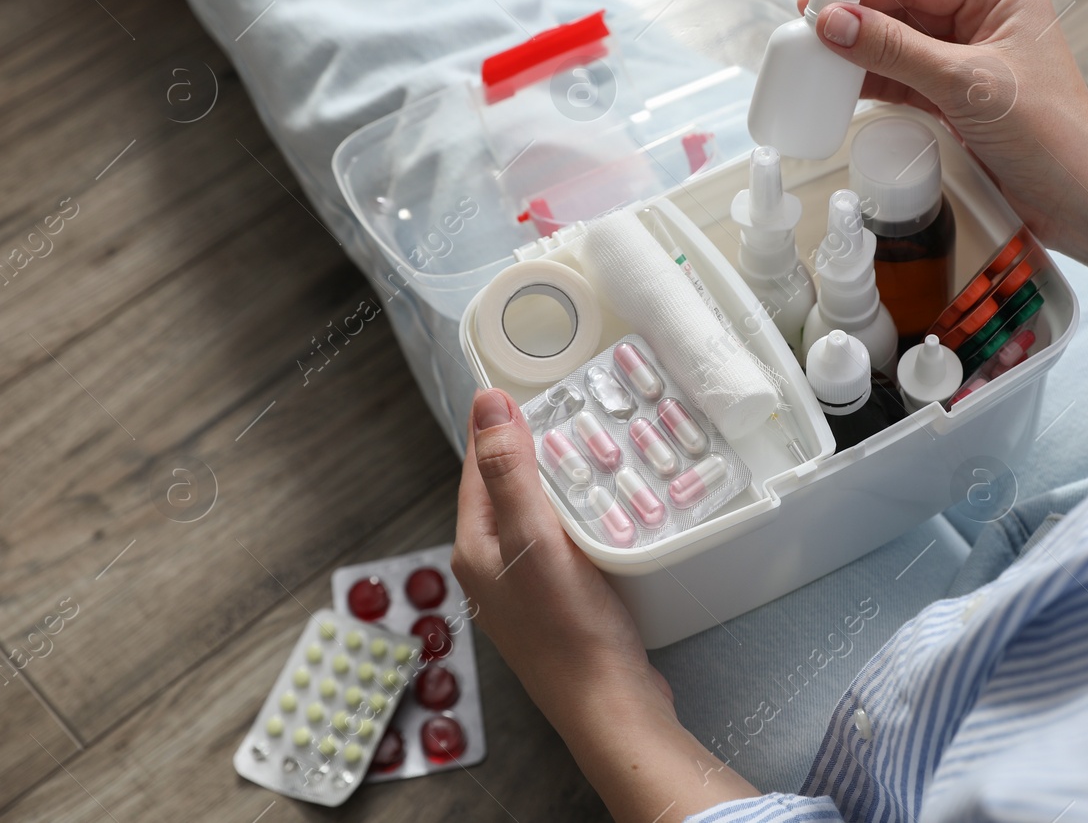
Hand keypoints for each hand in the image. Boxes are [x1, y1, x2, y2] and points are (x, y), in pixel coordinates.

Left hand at [453, 388, 758, 819]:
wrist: (608, 705)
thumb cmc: (569, 628)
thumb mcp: (535, 539)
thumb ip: (510, 472)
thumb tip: (487, 403)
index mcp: (477, 547)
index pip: (479, 467)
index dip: (496, 424)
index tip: (522, 381)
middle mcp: (493, 567)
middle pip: (507, 490)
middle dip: (532, 448)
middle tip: (569, 408)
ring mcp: (526, 589)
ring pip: (537, 516)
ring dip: (561, 482)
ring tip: (595, 448)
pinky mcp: (560, 604)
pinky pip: (562, 544)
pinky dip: (581, 517)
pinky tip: (610, 511)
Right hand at [806, 0, 1087, 311]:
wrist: (1082, 201)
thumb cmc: (1049, 135)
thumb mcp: (964, 84)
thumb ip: (895, 51)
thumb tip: (834, 23)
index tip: (817, 2)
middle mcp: (987, 21)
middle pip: (904, 9)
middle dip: (856, 22)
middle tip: (805, 33)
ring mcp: (972, 62)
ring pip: (901, 46)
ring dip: (860, 55)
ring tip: (814, 62)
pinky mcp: (960, 99)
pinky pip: (906, 80)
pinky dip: (875, 83)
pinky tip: (842, 87)